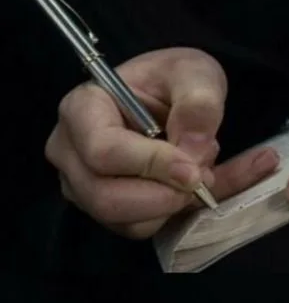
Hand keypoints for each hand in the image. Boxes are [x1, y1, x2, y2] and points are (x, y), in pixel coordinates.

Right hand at [45, 47, 278, 238]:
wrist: (174, 94)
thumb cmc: (174, 78)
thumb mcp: (195, 74)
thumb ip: (199, 104)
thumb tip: (193, 150)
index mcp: (82, 108)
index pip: (103, 151)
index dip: (151, 165)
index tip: (192, 168)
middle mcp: (70, 151)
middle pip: (105, 197)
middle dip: (163, 196)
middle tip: (202, 177)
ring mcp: (82, 184)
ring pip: (124, 221)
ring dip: (172, 205)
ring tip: (198, 169)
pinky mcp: (106, 209)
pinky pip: (140, 228)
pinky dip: (175, 215)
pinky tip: (193, 186)